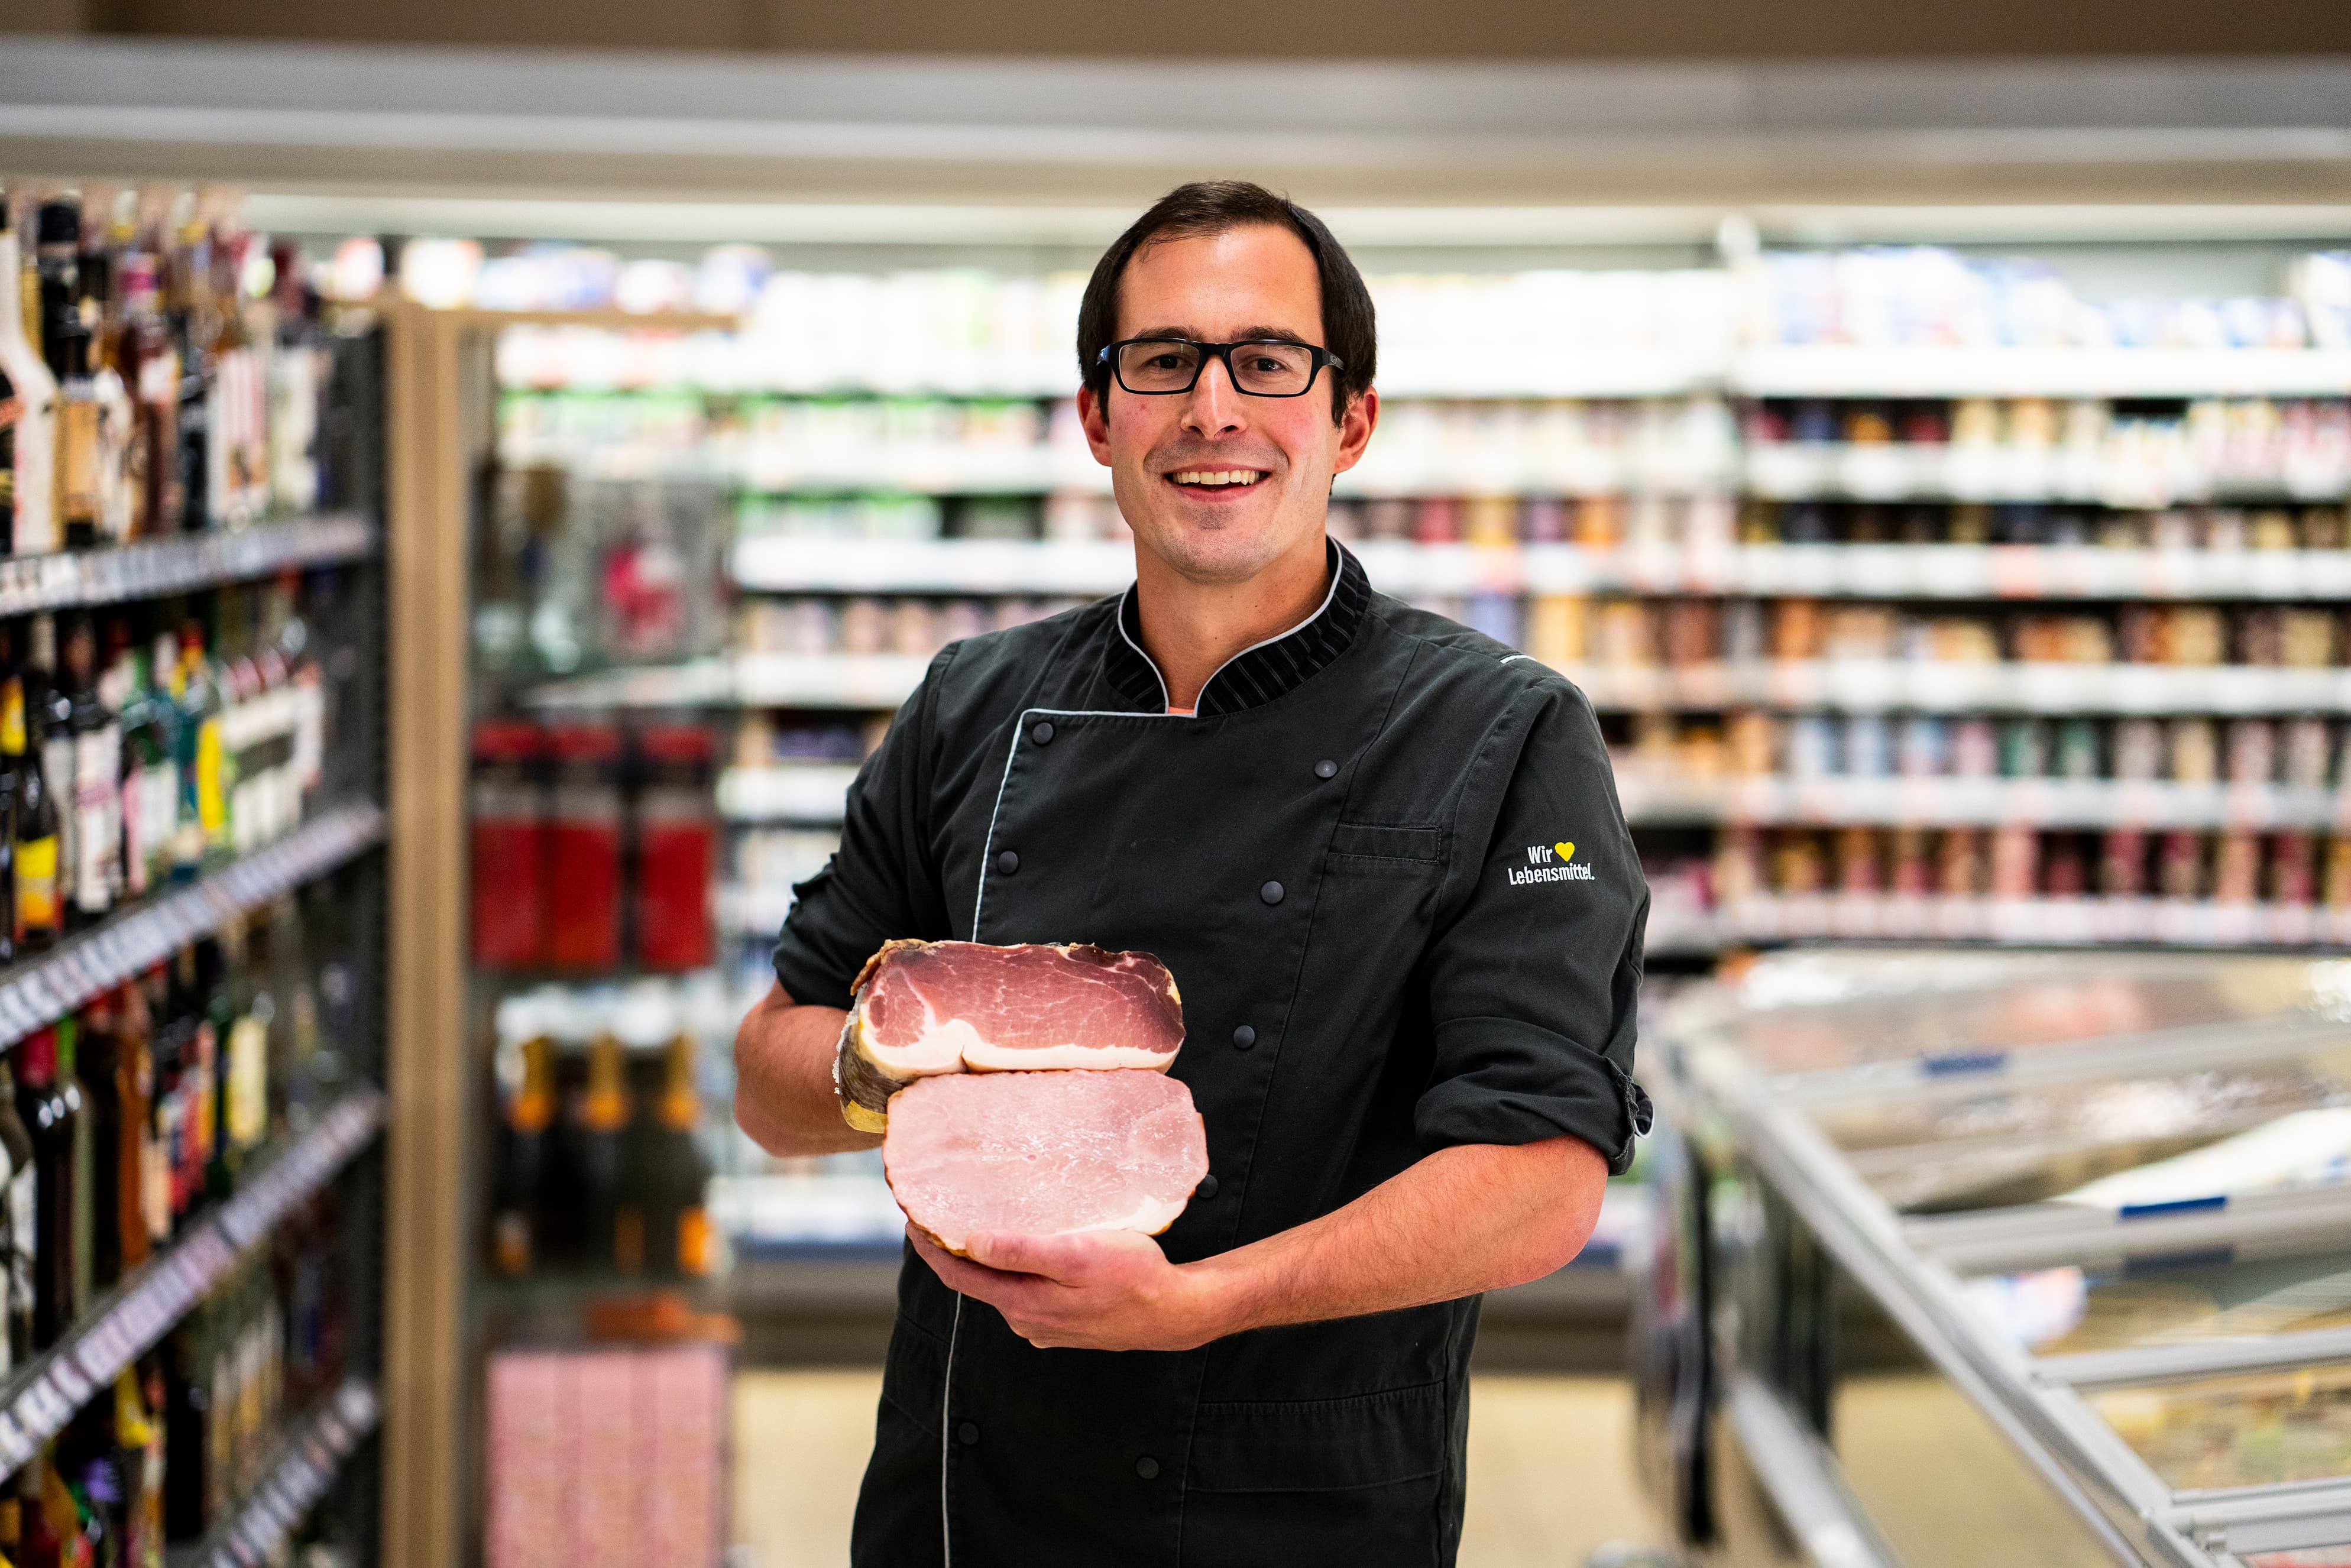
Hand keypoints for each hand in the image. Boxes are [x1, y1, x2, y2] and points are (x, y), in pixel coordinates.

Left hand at [907, 1227, 1230, 1351]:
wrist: (1173, 1312)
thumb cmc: (1131, 1276)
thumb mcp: (1076, 1255)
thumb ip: (1022, 1251)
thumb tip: (971, 1244)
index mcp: (1022, 1302)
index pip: (959, 1277)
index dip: (931, 1250)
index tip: (911, 1221)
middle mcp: (1026, 1319)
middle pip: (977, 1283)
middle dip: (953, 1252)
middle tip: (938, 1216)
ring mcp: (1045, 1325)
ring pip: (1003, 1288)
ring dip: (986, 1262)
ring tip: (977, 1226)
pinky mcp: (1065, 1323)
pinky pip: (1027, 1294)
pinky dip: (1015, 1272)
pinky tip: (1025, 1252)